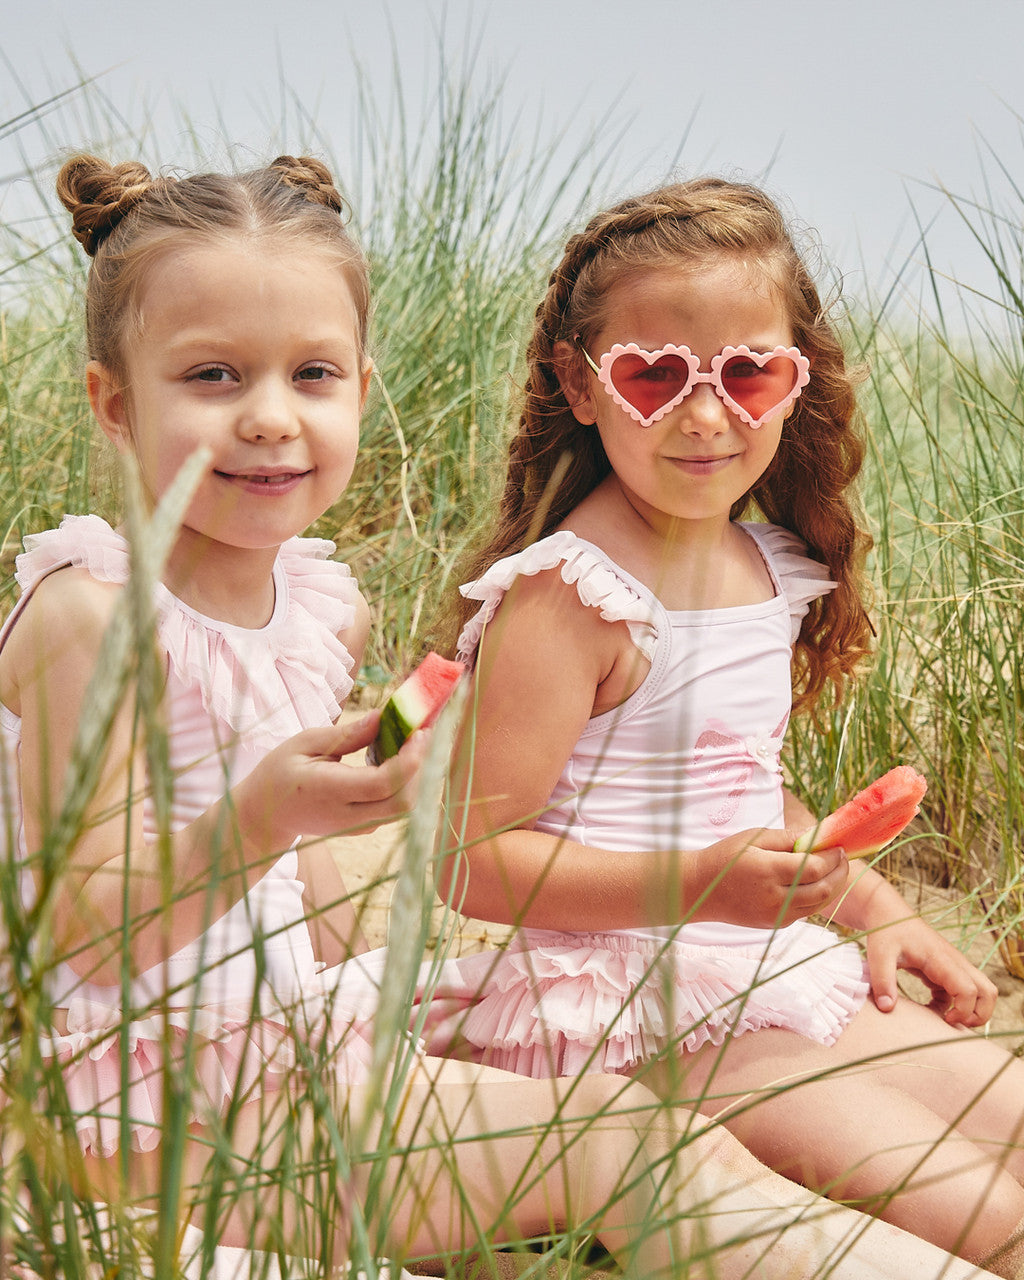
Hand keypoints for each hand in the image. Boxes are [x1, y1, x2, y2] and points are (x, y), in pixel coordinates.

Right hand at [235, 711, 426, 853]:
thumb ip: (345, 735)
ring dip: (417, 774)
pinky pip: (394, 807)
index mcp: (328, 793)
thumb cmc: (279, 774)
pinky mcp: (363, 827)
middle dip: (422, 767)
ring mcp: (357, 827)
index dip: (409, 760)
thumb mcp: (303, 744)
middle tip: (423, 732)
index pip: (383, 784)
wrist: (266, 816)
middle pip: (403, 802)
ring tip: (412, 739)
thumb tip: (383, 718)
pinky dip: (405, 782)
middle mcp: (347, 817)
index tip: (419, 731)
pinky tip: (398, 756)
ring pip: (403, 807)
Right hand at [688, 828, 849, 928]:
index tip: (839, 846)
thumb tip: (818, 837)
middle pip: (823, 889)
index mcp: (768, 871)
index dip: (833, 857)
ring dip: (833, 887)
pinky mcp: (775, 924)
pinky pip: (806, 911)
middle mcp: (774, 897)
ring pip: (819, 904)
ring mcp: (776, 915)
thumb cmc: (725, 857)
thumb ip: (787, 837)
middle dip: (839, 872)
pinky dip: (817, 897)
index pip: (815, 867)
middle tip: (843, 857)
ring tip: (834, 869)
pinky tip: (814, 882)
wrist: (700, 890)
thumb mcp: (753, 837)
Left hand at [865, 914, 997, 1027]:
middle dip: (980, 1014)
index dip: (963, 1010)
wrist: (888, 914)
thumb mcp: (879, 955)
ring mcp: (953, 966)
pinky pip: (963, 992)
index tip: (943, 1019)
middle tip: (954, 1024)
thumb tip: (887, 1008)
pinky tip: (931, 1009)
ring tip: (946, 1019)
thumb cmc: (886, 933)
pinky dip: (955, 1005)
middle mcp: (954, 963)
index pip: (969, 989)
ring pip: (981, 991)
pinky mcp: (945, 970)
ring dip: (972, 1010)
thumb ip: (883, 981)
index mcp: (942, 959)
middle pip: (988, 992)